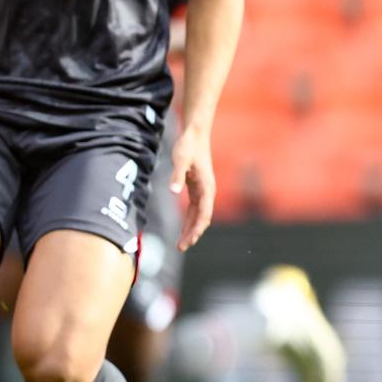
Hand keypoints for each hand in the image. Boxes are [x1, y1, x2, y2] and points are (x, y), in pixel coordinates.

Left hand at [168, 123, 215, 249]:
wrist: (195, 133)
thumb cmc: (188, 145)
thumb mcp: (180, 159)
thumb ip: (177, 175)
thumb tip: (174, 192)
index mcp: (206, 187)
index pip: (203, 214)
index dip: (196, 229)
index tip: (188, 242)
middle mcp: (207, 190)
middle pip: (202, 218)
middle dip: (193, 234)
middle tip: (181, 248)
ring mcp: (203, 189)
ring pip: (199, 215)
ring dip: (191, 229)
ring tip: (182, 243)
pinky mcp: (198, 187)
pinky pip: (195, 208)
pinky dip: (190, 219)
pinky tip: (184, 227)